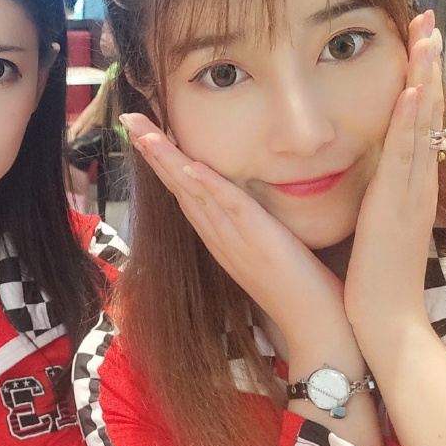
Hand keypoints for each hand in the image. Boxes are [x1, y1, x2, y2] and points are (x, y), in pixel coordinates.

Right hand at [122, 112, 346, 343]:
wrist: (315, 327)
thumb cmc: (301, 289)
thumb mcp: (271, 248)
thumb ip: (257, 224)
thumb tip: (256, 201)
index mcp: (221, 236)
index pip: (185, 191)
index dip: (164, 161)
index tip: (146, 132)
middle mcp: (219, 237)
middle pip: (178, 187)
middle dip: (153, 151)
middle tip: (130, 117)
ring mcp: (235, 240)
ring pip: (193, 192)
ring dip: (168, 161)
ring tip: (144, 132)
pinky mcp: (258, 242)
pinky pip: (229, 208)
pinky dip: (208, 185)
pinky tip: (189, 166)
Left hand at [343, 11, 441, 356]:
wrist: (381, 319)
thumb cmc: (372, 276)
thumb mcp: (375, 222)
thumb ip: (374, 193)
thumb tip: (368, 172)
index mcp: (406, 183)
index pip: (413, 119)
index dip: (418, 77)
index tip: (417, 39)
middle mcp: (415, 181)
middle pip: (425, 110)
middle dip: (427, 63)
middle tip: (428, 18)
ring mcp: (411, 191)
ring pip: (420, 123)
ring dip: (424, 77)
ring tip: (427, 35)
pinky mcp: (399, 206)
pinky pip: (407, 156)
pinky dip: (412, 122)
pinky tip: (414, 91)